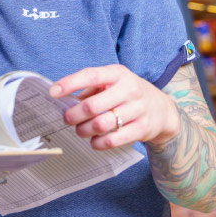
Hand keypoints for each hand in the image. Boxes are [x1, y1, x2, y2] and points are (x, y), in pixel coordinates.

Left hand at [49, 64, 179, 149]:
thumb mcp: (112, 82)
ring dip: (84, 130)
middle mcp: (130, 89)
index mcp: (118, 74)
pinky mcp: (142, 128)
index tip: (53, 92)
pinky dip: (98, 143)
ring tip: (80, 130)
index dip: (70, 84)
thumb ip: (91, 88)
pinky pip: (113, 140)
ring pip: (101, 124)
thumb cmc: (127, 93)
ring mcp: (138, 109)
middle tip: (67, 119)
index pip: (91, 75)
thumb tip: (63, 99)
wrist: (162, 109)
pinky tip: (94, 141)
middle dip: (74, 115)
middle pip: (92, 106)